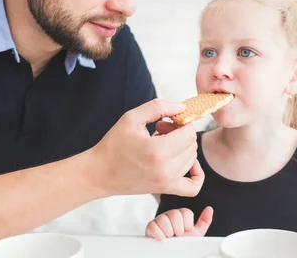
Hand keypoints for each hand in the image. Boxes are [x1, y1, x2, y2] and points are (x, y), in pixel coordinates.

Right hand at [89, 98, 203, 197]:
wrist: (100, 173)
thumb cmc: (113, 144)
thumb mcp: (132, 118)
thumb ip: (159, 107)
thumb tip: (182, 107)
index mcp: (158, 150)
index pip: (188, 132)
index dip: (181, 122)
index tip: (166, 121)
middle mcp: (166, 169)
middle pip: (192, 145)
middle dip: (181, 133)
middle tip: (161, 130)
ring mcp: (167, 182)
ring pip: (192, 159)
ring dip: (182, 147)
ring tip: (163, 143)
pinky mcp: (166, 189)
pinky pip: (193, 186)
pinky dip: (196, 173)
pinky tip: (187, 163)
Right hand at [145, 207, 213, 239]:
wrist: (172, 253)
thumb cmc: (183, 243)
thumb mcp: (195, 233)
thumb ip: (204, 221)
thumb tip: (210, 209)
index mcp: (181, 215)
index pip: (186, 212)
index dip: (187, 225)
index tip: (185, 232)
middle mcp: (170, 215)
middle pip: (175, 214)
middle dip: (177, 229)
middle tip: (177, 235)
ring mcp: (160, 220)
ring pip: (163, 219)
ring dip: (168, 232)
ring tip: (169, 237)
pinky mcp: (151, 226)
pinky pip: (153, 225)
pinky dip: (158, 234)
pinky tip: (162, 238)